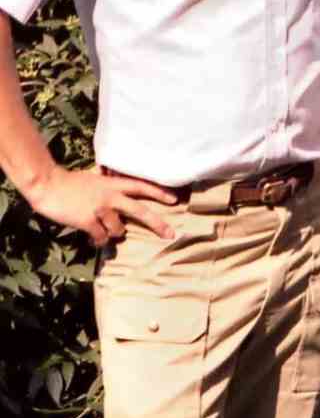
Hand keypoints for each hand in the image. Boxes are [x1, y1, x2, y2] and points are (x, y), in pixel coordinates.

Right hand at [29, 165, 176, 244]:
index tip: (174, 199)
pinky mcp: (88, 221)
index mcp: (112, 184)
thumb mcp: (93, 178)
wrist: (47, 185)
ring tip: (101, 228)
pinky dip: (98, 240)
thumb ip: (105, 182)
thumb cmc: (68, 181)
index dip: (158, 192)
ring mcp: (100, 209)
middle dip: (158, 224)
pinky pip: (101, 238)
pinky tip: (93, 239)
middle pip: (140, 211)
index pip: (141, 186)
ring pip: (118, 230)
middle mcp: (110, 196)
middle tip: (171, 234)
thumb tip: (110, 177)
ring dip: (112, 232)